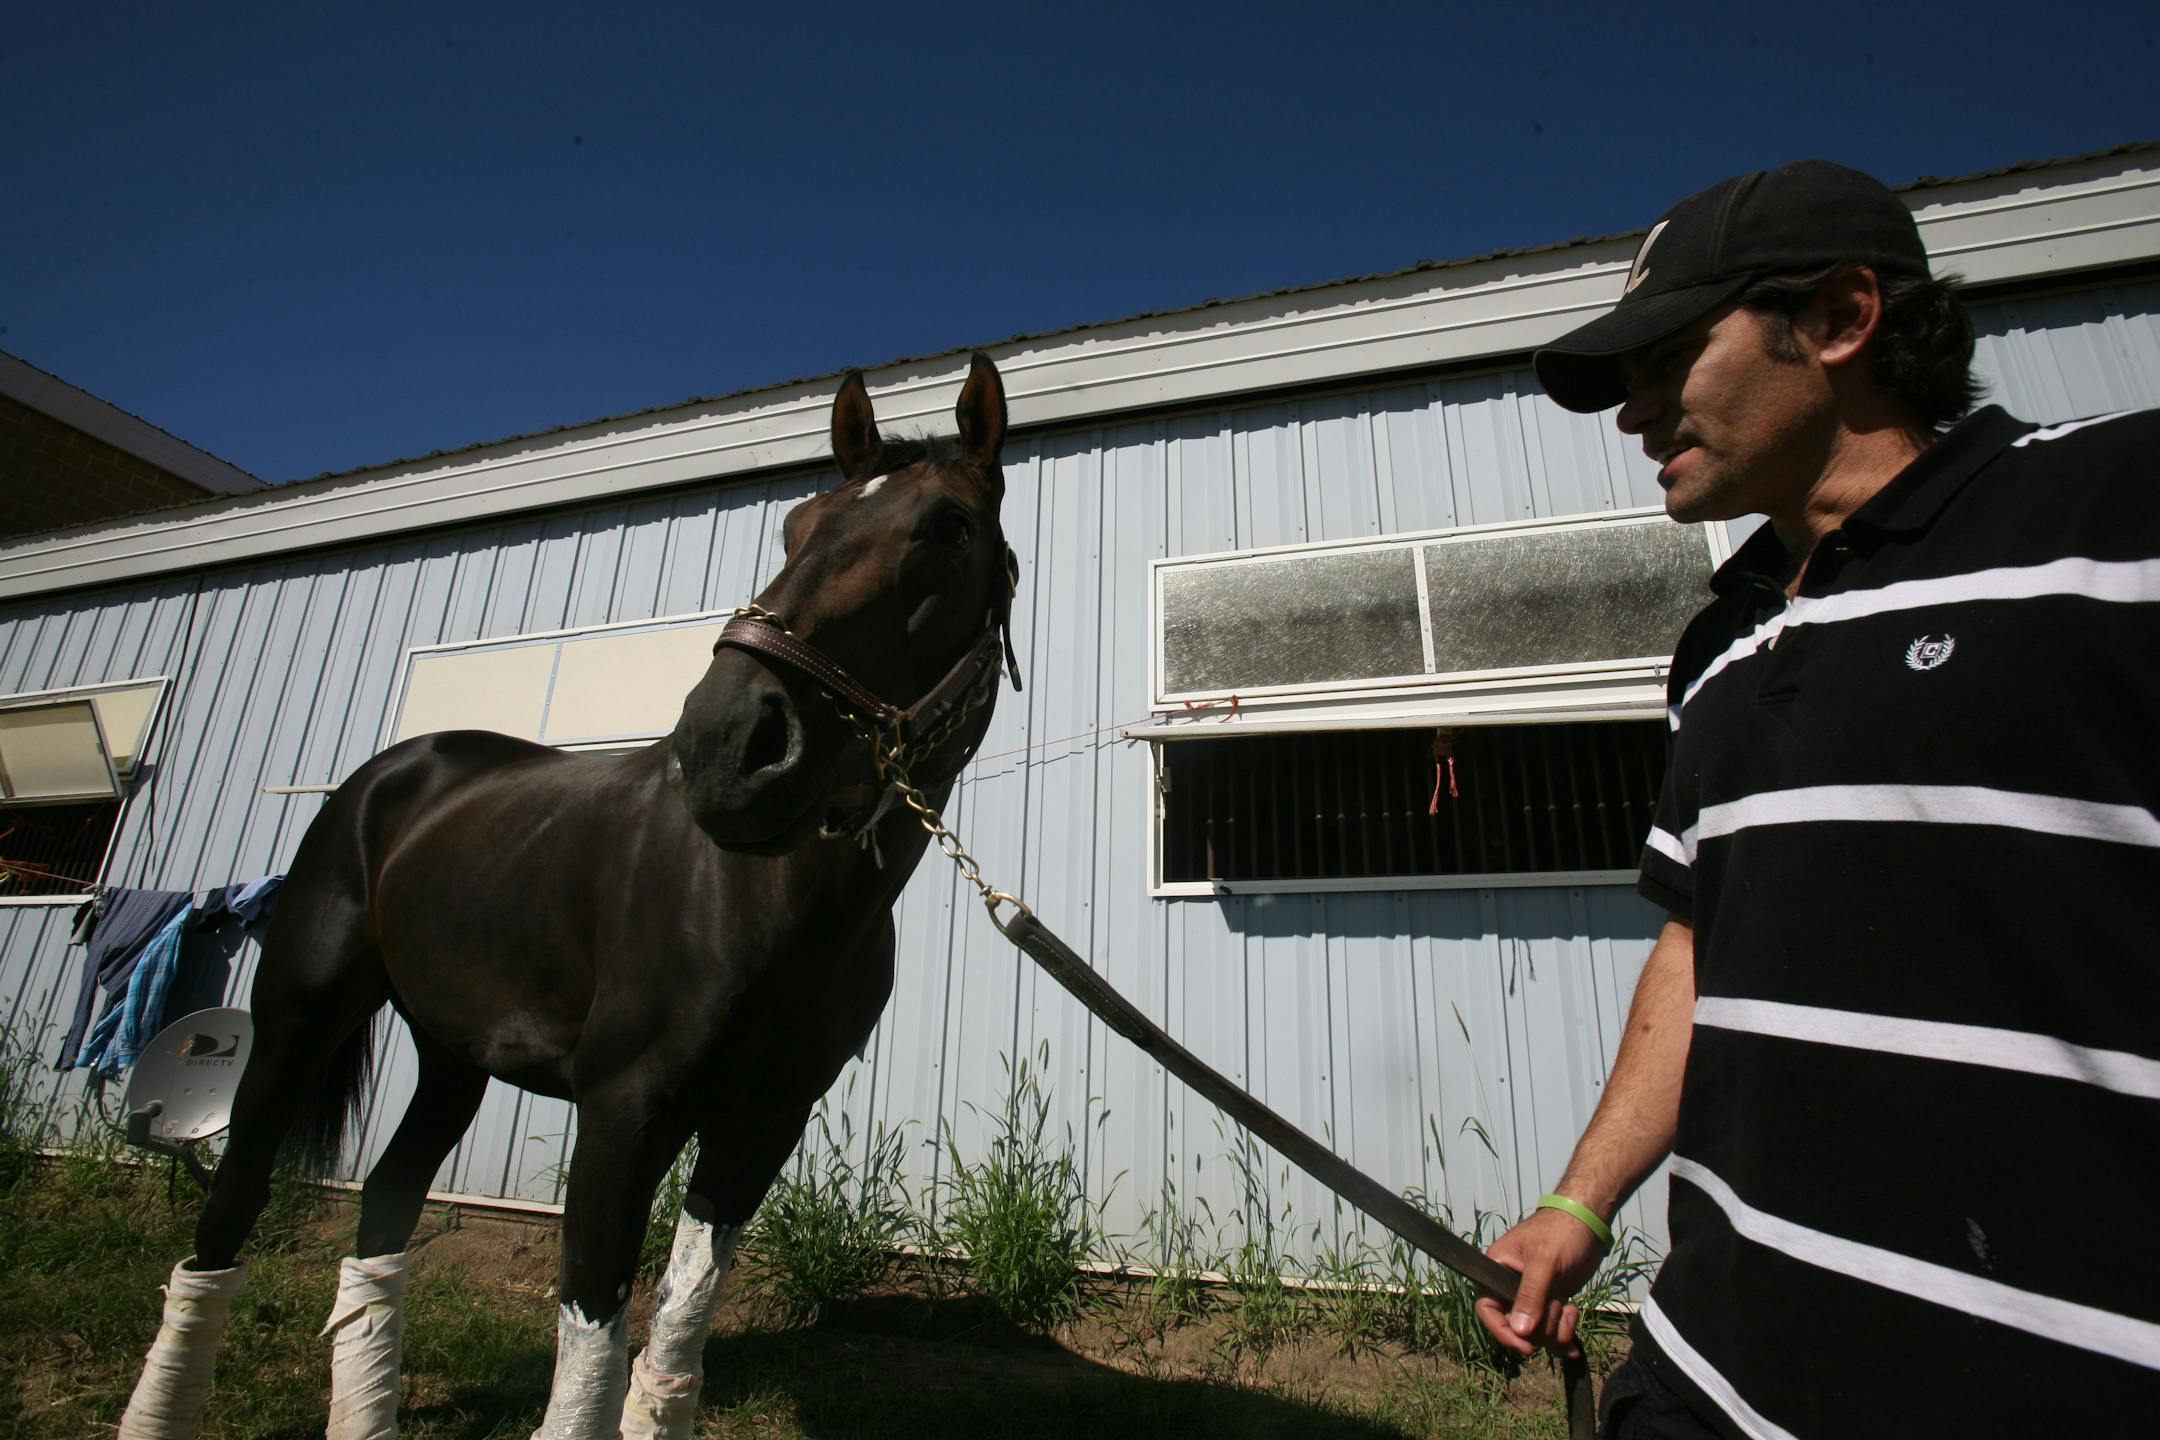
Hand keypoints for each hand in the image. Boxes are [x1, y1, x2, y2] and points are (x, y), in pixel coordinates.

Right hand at [1473, 1207, 1608, 1360]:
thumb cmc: (1561, 1232)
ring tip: (1571, 1311)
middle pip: (1514, 1326)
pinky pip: (1551, 1330)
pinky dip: (1564, 1335)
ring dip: (1555, 1330)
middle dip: (1539, 1329)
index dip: (1502, 1331)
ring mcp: (1533, 1296)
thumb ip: (1530, 1295)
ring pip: (1535, 1332)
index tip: (1525, 1347)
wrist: (1589, 1222)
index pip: (1487, 1308)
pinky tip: (1574, 1329)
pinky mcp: (1551, 1301)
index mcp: (1497, 1270)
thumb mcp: (1544, 1261)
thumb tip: (1520, 1332)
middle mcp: (1510, 1286)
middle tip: (1559, 1313)